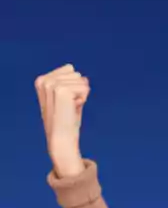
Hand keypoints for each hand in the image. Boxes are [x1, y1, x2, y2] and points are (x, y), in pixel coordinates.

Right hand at [36, 64, 89, 178]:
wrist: (61, 137)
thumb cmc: (66, 120)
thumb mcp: (69, 99)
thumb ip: (73, 85)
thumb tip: (84, 77)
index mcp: (42, 80)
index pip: (70, 70)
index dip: (74, 88)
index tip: (65, 102)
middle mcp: (44, 80)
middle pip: (77, 74)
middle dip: (78, 91)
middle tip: (68, 106)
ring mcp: (51, 84)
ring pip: (82, 80)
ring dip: (81, 95)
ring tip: (70, 108)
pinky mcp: (61, 89)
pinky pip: (85, 87)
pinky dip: (83, 99)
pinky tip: (73, 108)